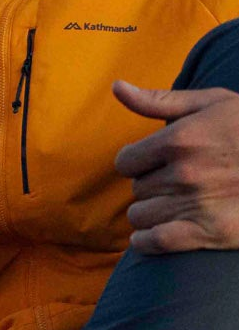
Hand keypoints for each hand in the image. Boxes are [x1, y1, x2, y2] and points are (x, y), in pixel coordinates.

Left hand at [114, 81, 238, 253]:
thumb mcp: (212, 103)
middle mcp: (185, 173)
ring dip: (151, 212)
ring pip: (141, 216)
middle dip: (151, 185)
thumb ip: (159, 100)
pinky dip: (147, 242)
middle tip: (176, 182)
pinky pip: (155, 242)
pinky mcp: (208, 232)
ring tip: (172, 205)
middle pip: (137, 189)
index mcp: (181, 139)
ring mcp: (196, 204)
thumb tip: (117, 87)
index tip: (153, 163)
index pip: (126, 162)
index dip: (137, 163)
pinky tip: (152, 236)